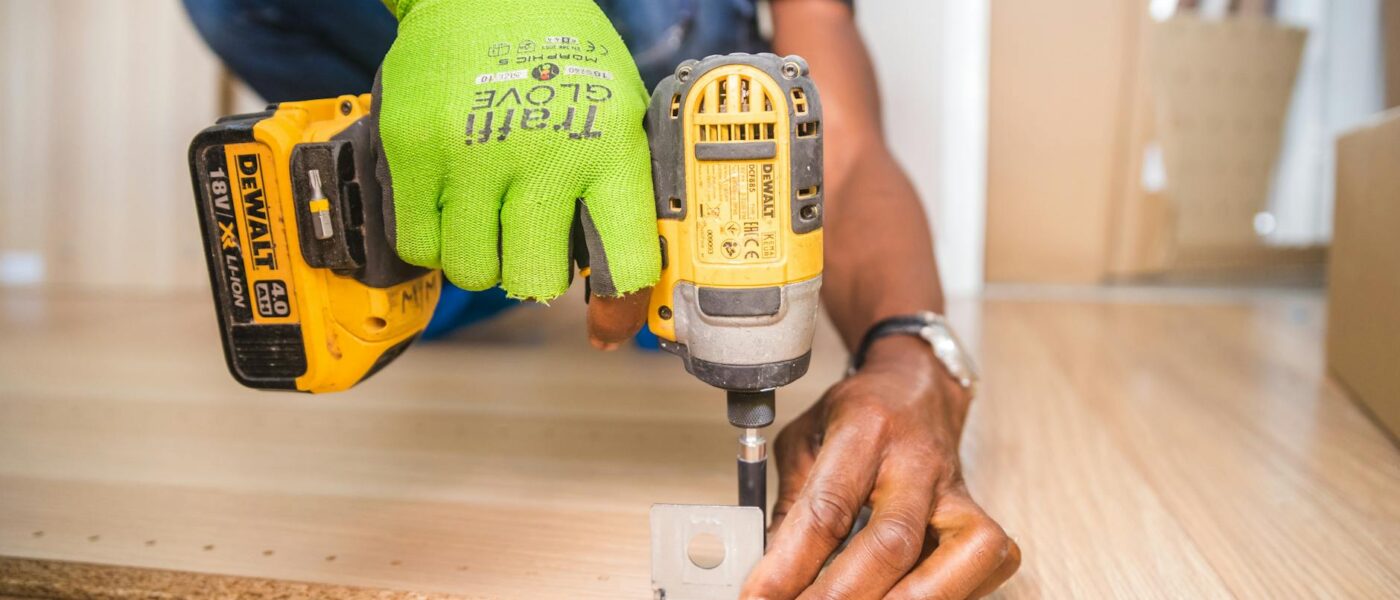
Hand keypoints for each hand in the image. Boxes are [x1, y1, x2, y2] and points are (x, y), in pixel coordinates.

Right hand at [374, 0, 659, 346]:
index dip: (620, 307)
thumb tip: (625, 280)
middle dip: (535, 275)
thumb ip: (621, 189)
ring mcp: (471, 154)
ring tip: (490, 215)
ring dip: (483, 258)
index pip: (624, 260)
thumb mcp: (617, 110)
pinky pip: (419, 245)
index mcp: (608, 147)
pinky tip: (453, 205)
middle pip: (535, 282)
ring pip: (473, 271)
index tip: (609, 324)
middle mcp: (542, 155)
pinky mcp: (413, 151)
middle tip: (531, 244)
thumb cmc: (560, 54)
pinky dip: (435, 240)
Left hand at [743, 336, 1019, 598]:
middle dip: (841, 595)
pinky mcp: (981, 518)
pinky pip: (980, 567)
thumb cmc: (858, 417)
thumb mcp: (804, 441)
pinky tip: (903, 597)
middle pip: (890, 542)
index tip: (760, 597)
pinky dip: (943, 596)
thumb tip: (769, 574)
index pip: (827, 508)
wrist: (919, 390)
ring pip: (952, 559)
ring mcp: (957, 492)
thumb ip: (788, 505)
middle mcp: (917, 461)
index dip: (790, 563)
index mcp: (865, 430)